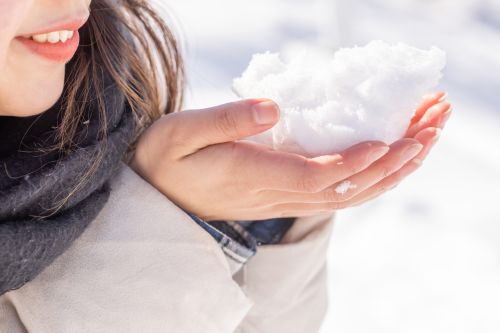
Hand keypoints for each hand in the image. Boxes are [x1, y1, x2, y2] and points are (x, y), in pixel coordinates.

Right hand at [129, 97, 445, 220]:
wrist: (157, 192)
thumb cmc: (168, 157)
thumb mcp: (182, 131)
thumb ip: (226, 119)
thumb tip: (275, 107)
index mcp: (251, 175)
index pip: (313, 177)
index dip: (353, 163)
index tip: (388, 141)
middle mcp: (272, 195)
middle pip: (341, 191)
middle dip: (389, 164)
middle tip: (429, 130)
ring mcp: (278, 201)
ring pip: (342, 198)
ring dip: (386, 175)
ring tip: (422, 146)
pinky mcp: (280, 198)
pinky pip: (331, 197)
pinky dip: (365, 183)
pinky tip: (384, 166)